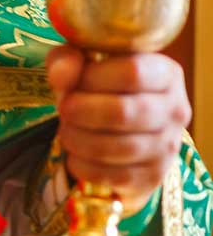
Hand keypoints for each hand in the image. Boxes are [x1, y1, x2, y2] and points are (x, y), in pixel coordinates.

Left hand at [46, 46, 190, 212]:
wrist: (118, 131)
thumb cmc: (101, 89)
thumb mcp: (82, 65)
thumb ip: (68, 59)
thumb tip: (61, 75)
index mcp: (166, 74)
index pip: (132, 72)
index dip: (92, 77)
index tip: (71, 83)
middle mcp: (175, 109)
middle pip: (122, 112)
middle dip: (80, 112)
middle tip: (63, 110)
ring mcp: (168, 146)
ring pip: (117, 147)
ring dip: (78, 139)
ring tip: (66, 130)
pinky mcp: (154, 175)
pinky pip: (113, 175)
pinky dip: (83, 165)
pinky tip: (75, 154)